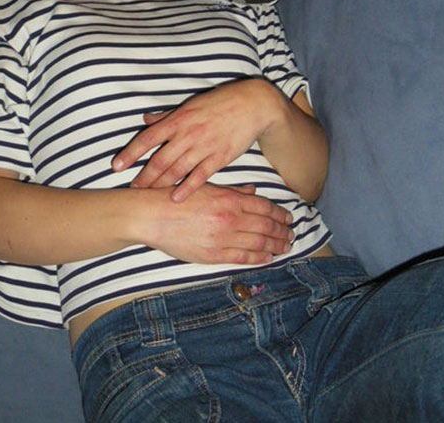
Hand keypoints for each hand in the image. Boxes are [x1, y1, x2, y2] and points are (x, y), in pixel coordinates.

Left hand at [112, 79, 284, 201]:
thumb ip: (166, 116)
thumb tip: (145, 120)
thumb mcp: (190, 104)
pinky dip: (187, 187)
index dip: (130, 153)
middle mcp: (187, 133)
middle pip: (159, 159)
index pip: (147, 138)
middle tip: (132, 189)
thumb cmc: (219, 102)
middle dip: (143, 176)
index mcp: (178, 119)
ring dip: (160, 184)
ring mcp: (203, 146)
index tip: (116, 166)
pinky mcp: (220, 157)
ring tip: (148, 196)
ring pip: (176, 169)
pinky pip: (200, 175)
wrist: (252, 105)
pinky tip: (176, 198)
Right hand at [144, 183, 292, 264]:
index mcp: (229, 199)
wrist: (151, 216)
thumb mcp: (206, 186)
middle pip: (266, 226)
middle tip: (292, 234)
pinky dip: (259, 258)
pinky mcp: (213, 255)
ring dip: (276, 245)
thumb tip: (253, 192)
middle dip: (282, 231)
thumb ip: (233, 191)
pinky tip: (268, 257)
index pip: (264, 207)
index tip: (289, 217)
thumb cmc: (176, 197)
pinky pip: (242, 258)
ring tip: (286, 246)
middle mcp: (230, 219)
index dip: (280, 214)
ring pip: (258, 243)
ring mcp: (223, 238)